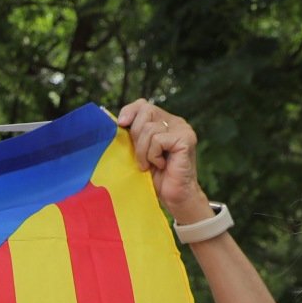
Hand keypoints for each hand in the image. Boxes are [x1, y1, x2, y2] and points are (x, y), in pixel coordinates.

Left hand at [116, 99, 211, 225]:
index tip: (120, 124)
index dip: (129, 111)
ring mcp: (182, 129)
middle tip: (140, 156)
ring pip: (149, 128)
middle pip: (145, 111)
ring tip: (150, 165)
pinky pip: (157, 140)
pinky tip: (161, 166)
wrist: (174, 198)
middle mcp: (175, 121)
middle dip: (135, 135)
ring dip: (143, 151)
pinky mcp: (185, 139)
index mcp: (164, 121)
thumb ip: (132, 135)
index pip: (142, 104)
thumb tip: (116, 122)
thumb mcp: (139, 152)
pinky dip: (153, 156)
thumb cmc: (156, 178)